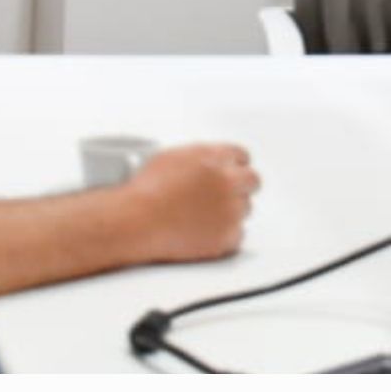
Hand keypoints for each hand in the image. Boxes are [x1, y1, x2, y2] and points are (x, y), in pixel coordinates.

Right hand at [118, 144, 257, 263]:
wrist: (138, 221)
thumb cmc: (146, 191)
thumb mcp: (171, 157)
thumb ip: (199, 157)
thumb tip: (209, 162)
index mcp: (213, 157)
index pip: (241, 155)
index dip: (234, 165)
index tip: (231, 172)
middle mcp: (227, 180)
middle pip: (252, 181)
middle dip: (242, 186)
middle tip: (226, 195)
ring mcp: (231, 209)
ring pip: (245, 209)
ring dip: (230, 211)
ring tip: (201, 216)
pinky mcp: (228, 236)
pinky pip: (238, 234)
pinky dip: (224, 235)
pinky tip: (204, 232)